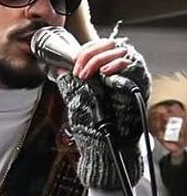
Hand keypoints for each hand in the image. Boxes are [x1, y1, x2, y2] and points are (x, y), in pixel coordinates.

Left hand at [57, 40, 150, 189]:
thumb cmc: (90, 128)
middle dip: (93, 52)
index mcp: (101, 75)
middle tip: (80, 67)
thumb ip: (68, 84)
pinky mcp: (139, 89)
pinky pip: (135, 69)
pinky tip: (106, 72)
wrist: (103, 149)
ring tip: (91, 71)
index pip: (99, 49)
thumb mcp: (75, 103)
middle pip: (113, 47)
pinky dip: (120, 66)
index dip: (86, 51)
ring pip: (125, 53)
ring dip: (103, 58)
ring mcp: (130, 81)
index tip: (72, 62)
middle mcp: (117, 75)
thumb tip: (57, 67)